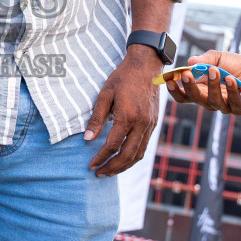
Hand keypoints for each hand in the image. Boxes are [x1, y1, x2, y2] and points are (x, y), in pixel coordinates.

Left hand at [83, 48, 162, 176]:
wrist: (146, 67)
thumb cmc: (123, 78)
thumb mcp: (105, 94)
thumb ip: (97, 118)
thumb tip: (87, 138)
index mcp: (128, 116)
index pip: (113, 145)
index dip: (101, 157)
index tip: (91, 165)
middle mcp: (142, 124)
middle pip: (127, 155)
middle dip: (112, 167)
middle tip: (98, 173)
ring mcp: (150, 125)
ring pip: (138, 154)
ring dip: (123, 166)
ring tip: (109, 171)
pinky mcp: (154, 124)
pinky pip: (144, 147)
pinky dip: (133, 157)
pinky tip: (123, 160)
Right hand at [163, 50, 240, 114]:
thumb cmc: (234, 65)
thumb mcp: (216, 57)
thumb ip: (204, 59)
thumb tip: (190, 62)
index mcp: (201, 91)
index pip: (184, 96)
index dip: (175, 90)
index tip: (168, 80)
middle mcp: (211, 101)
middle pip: (196, 99)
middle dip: (190, 87)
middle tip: (187, 74)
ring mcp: (226, 106)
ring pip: (214, 101)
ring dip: (212, 86)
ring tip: (214, 70)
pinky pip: (234, 102)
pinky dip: (231, 91)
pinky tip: (230, 79)